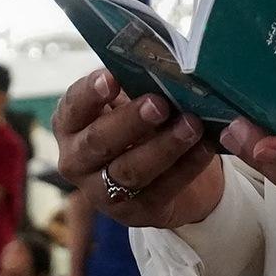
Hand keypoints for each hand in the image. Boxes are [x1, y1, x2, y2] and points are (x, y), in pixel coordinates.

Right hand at [54, 71, 221, 229]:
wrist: (166, 174)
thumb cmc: (142, 125)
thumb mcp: (131, 102)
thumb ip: (136, 84)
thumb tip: (160, 62)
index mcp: (70, 126)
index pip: (73, 107)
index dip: (90, 93)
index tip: (111, 78)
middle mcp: (77, 161)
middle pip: (98, 142)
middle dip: (130, 121)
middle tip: (158, 104)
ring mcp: (102, 192)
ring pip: (130, 170)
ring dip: (163, 146)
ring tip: (191, 125)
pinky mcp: (135, 213)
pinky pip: (161, 189)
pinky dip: (186, 167)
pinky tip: (205, 147)